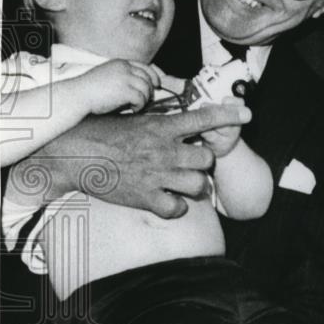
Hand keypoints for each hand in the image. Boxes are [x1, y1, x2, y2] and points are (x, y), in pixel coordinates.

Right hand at [26, 103, 251, 217]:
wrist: (75, 155)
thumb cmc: (103, 133)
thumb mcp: (135, 118)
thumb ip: (162, 120)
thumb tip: (182, 114)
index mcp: (161, 127)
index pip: (204, 118)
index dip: (229, 117)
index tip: (248, 115)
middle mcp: (164, 150)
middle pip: (206, 158)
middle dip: (202, 162)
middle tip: (189, 163)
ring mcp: (156, 175)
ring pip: (198, 184)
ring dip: (194, 185)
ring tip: (181, 183)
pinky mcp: (146, 198)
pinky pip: (178, 209)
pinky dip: (177, 208)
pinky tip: (168, 202)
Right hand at [74, 59, 160, 113]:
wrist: (77, 95)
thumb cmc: (90, 89)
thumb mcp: (108, 75)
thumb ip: (123, 77)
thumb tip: (140, 88)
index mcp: (120, 63)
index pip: (144, 67)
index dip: (154, 76)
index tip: (157, 85)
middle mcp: (125, 68)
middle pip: (148, 78)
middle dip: (150, 90)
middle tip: (147, 100)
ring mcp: (125, 78)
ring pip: (146, 89)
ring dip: (144, 100)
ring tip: (136, 107)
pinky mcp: (126, 90)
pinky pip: (141, 99)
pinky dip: (140, 106)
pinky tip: (133, 110)